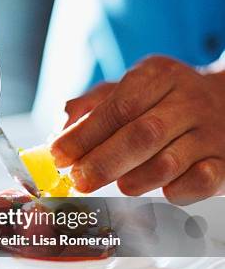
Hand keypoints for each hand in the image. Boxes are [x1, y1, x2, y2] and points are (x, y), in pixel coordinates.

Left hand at [51, 56, 224, 203]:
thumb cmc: (164, 101)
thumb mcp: (130, 88)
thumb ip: (91, 105)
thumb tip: (60, 127)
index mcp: (158, 76)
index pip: (118, 107)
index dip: (84, 135)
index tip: (59, 155)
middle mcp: (187, 100)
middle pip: (142, 134)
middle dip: (104, 162)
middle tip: (79, 181)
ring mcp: (211, 132)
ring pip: (169, 161)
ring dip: (136, 179)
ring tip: (119, 187)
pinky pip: (202, 181)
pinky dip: (178, 192)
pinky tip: (162, 193)